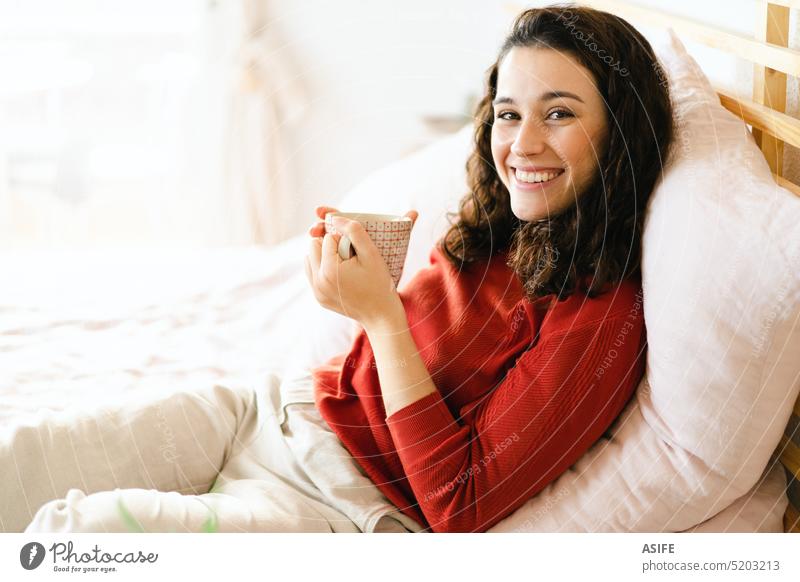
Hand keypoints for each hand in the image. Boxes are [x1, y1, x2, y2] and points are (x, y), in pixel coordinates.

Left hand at [305, 205, 417, 327]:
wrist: (380, 314)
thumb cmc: (379, 282)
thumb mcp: (372, 253)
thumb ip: (354, 231)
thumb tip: (335, 218)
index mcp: (329, 270)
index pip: (328, 238)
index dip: (344, 240)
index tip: (356, 252)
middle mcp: (318, 282)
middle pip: (312, 245)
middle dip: (329, 246)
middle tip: (348, 256)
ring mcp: (316, 292)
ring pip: (309, 258)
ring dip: (324, 256)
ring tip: (344, 264)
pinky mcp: (318, 298)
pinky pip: (312, 273)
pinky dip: (322, 268)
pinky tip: (339, 273)